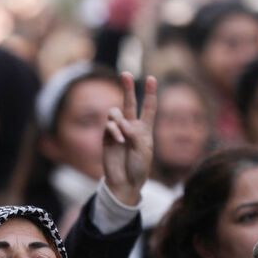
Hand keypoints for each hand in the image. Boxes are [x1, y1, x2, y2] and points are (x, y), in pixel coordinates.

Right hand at [102, 73, 156, 205]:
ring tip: (123, 133)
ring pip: (115, 112)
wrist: (125, 183)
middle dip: (127, 88)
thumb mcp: (143, 152)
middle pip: (129, 103)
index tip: (151, 78)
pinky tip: (119, 140)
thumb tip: (123, 124)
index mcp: (145, 130)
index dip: (150, 93)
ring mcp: (118, 131)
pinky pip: (108, 125)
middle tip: (126, 74)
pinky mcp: (106, 137)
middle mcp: (131, 127)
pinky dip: (114, 130)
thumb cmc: (138, 168)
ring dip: (119, 120)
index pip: (149, 108)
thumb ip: (135, 135)